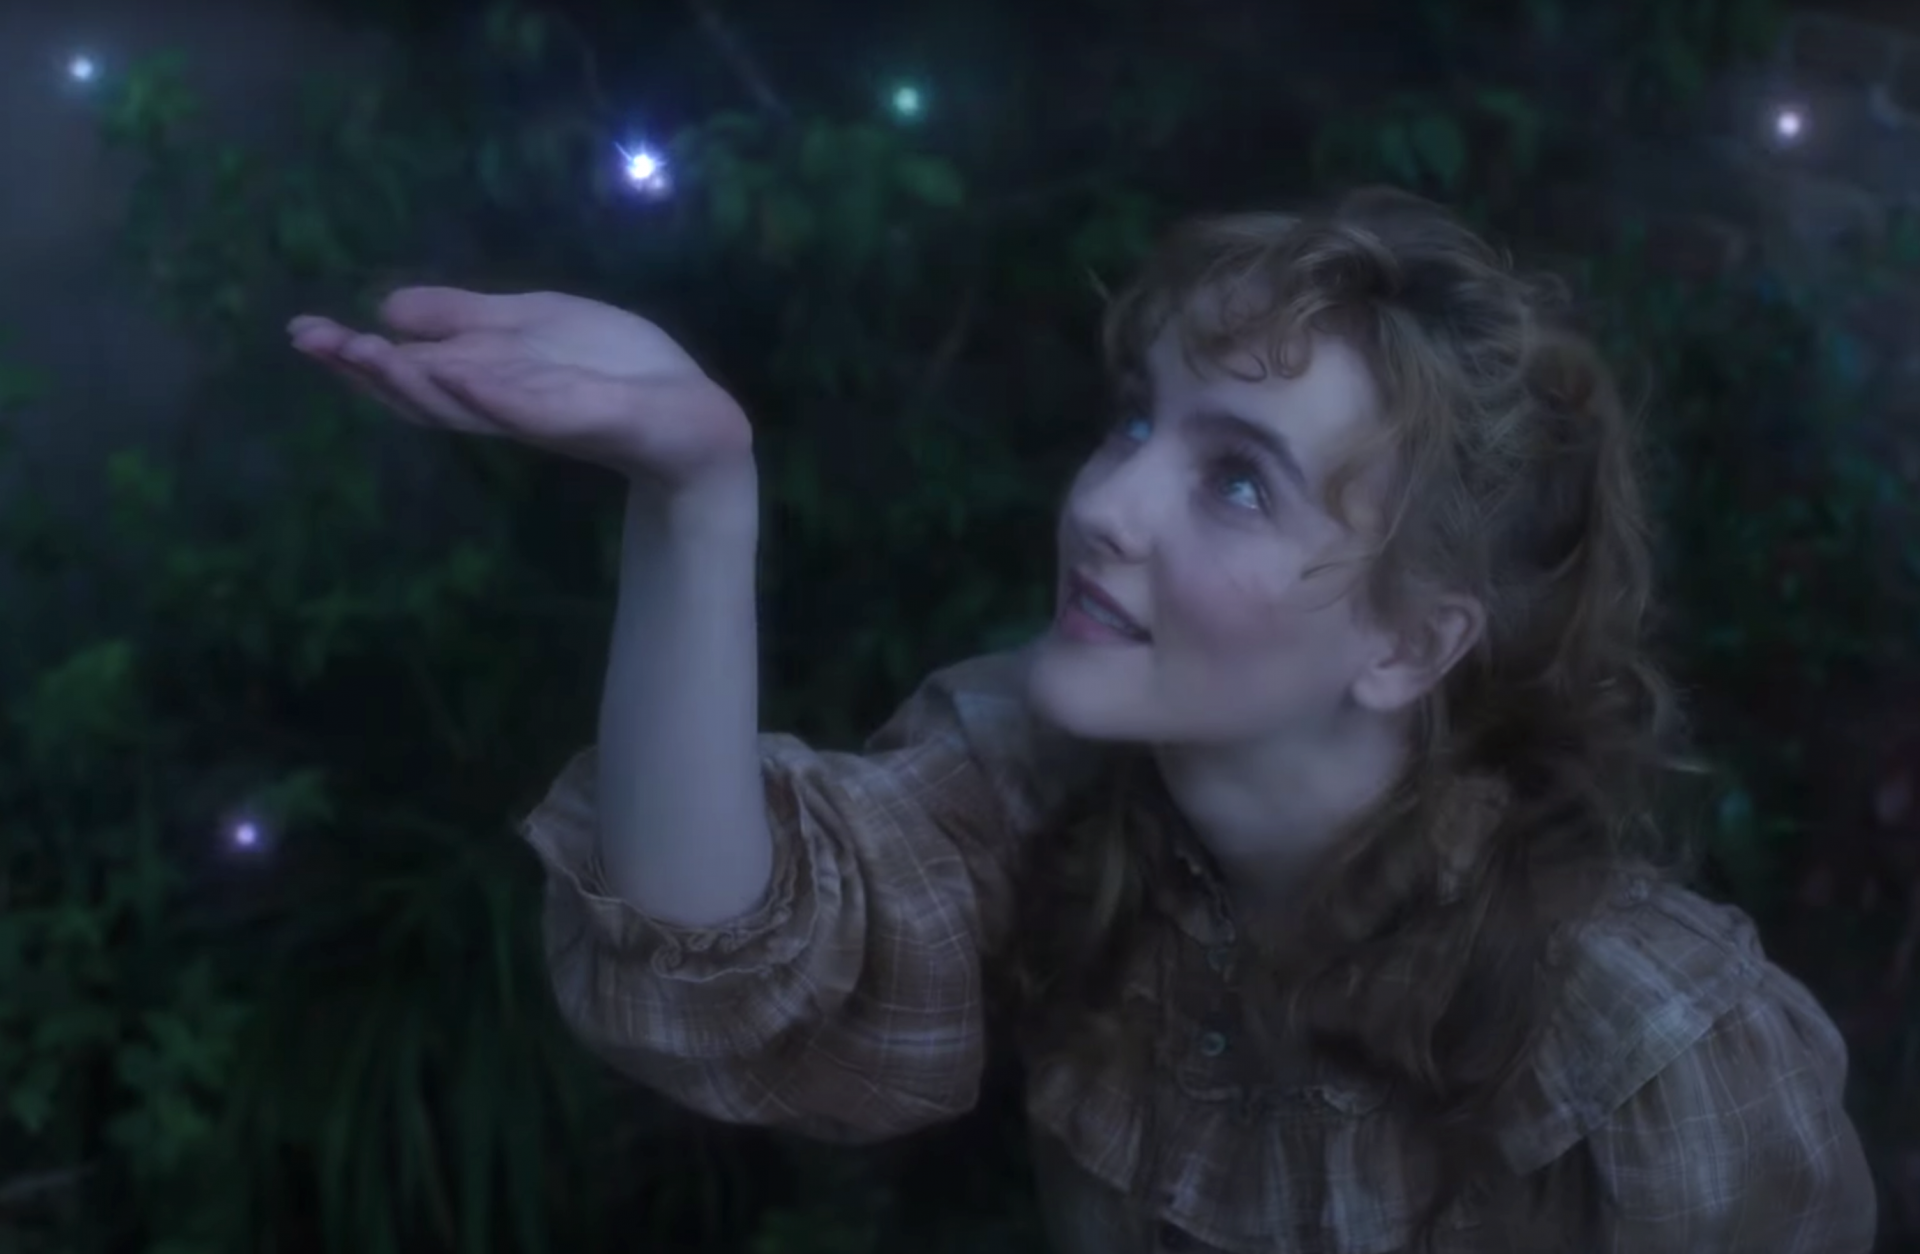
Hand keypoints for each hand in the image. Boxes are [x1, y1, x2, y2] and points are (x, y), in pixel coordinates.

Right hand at [287, 288, 753, 492]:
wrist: (690, 415)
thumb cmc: (615, 368)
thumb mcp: (531, 325)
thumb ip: (464, 320)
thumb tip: (386, 308)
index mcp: (487, 382)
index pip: (411, 370)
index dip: (356, 355)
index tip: (304, 332)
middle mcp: (504, 404)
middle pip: (424, 393)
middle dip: (368, 369)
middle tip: (315, 342)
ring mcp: (545, 415)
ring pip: (470, 404)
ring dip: (417, 380)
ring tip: (367, 351)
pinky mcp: (593, 419)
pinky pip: (539, 409)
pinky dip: (499, 393)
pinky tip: (463, 371)